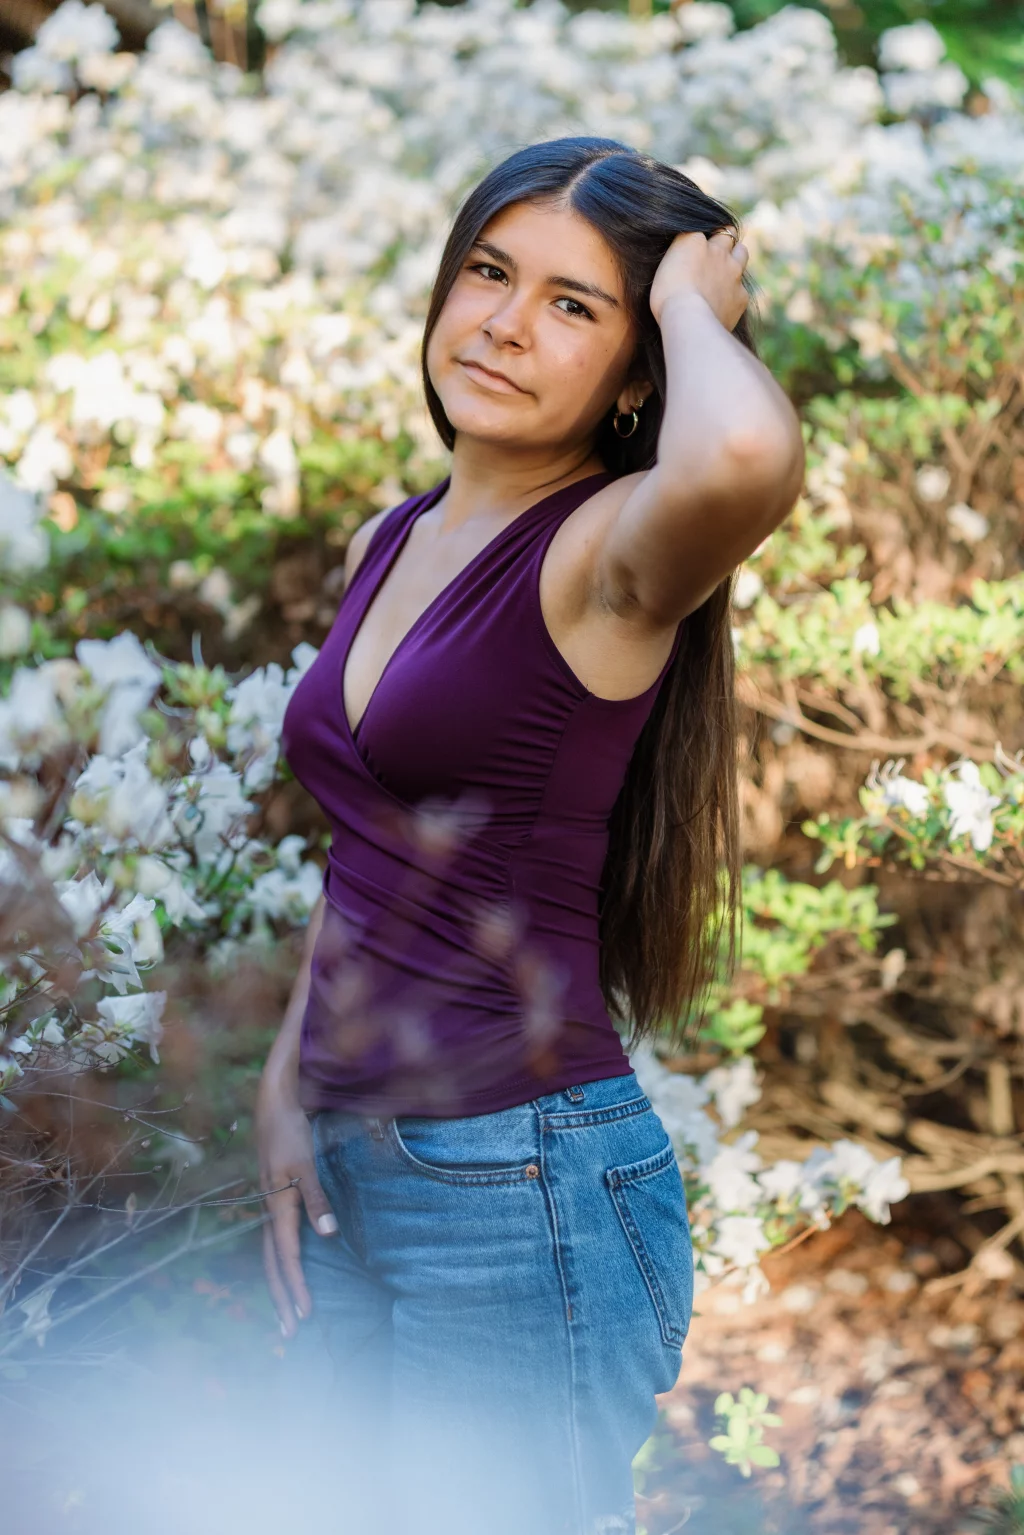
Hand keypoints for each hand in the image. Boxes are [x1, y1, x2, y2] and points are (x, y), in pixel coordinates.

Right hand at [256, 1071, 336, 1337]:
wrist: (271, 1105)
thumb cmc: (291, 1132)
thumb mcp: (306, 1163)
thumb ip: (317, 1199)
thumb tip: (328, 1236)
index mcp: (277, 1207)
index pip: (287, 1257)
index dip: (297, 1287)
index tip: (306, 1315)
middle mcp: (270, 1211)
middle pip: (273, 1265)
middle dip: (282, 1299)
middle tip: (290, 1334)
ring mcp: (269, 1205)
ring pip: (271, 1255)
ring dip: (279, 1285)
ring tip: (286, 1313)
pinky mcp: (273, 1197)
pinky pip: (274, 1240)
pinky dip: (279, 1263)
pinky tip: (286, 1270)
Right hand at [649, 228, 749, 331]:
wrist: (688, 321)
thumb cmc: (667, 296)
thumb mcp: (663, 268)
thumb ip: (679, 255)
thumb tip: (686, 254)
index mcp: (694, 240)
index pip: (701, 228)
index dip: (699, 237)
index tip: (694, 247)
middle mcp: (718, 251)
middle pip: (728, 232)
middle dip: (723, 238)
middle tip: (715, 250)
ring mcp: (733, 272)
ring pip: (742, 253)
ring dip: (736, 256)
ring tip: (725, 269)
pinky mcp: (741, 295)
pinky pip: (742, 288)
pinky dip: (734, 293)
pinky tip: (723, 302)